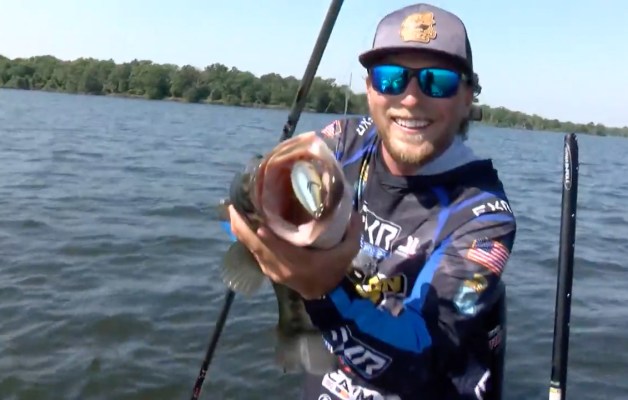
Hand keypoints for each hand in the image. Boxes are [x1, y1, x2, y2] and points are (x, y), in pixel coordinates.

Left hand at [228, 205, 361, 299]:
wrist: (326, 296)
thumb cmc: (334, 271)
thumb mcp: (349, 252)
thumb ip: (352, 230)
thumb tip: (353, 209)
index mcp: (296, 262)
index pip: (273, 247)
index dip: (260, 233)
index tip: (251, 215)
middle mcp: (278, 266)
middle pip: (252, 245)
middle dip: (240, 225)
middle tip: (234, 203)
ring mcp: (270, 269)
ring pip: (249, 247)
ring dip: (241, 230)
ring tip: (236, 208)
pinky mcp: (267, 269)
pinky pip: (252, 250)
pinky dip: (246, 237)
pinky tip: (244, 222)